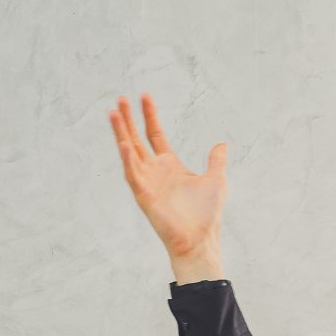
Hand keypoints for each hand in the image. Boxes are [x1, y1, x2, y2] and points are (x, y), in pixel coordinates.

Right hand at [109, 94, 228, 283]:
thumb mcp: (216, 180)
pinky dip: (128, 160)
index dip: (150, 116)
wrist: (200, 240)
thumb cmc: (206, 214)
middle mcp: (155, 171)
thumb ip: (215, 161)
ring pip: (129, 152)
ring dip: (121, 133)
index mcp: (170, 165)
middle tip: (120, 98)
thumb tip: (221, 144)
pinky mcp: (143, 195)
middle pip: (137, 139)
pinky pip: (132, 174)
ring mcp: (147, 182)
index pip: (155, 134)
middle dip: (129, 119)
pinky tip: (124, 144)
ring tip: (114, 113)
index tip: (145, 96)